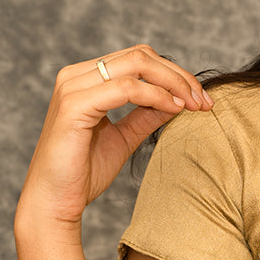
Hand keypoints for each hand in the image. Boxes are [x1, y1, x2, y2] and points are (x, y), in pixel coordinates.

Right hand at [16, 44, 213, 229]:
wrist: (54, 203)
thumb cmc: (84, 173)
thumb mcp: (125, 137)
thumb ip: (148, 114)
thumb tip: (181, 99)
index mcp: (85, 78)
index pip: (139, 58)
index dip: (175, 74)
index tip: (202, 99)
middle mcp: (76, 76)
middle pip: (142, 56)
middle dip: (179, 77)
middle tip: (204, 101)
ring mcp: (73, 87)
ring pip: (137, 64)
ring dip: (173, 83)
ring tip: (194, 105)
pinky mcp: (74, 105)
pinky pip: (126, 88)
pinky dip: (156, 96)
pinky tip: (174, 109)